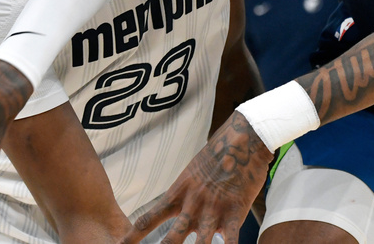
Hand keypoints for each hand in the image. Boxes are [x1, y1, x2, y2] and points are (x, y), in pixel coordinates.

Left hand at [121, 111, 272, 243]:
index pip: (148, 219)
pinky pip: (232, 241)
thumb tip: (181, 207)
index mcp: (178, 193)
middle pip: (171, 240)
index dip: (132, 237)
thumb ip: (186, 194)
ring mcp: (213, 211)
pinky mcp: (234, 213)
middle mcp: (192, 205)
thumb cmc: (217, 154)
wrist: (241, 140)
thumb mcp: (193, 173)